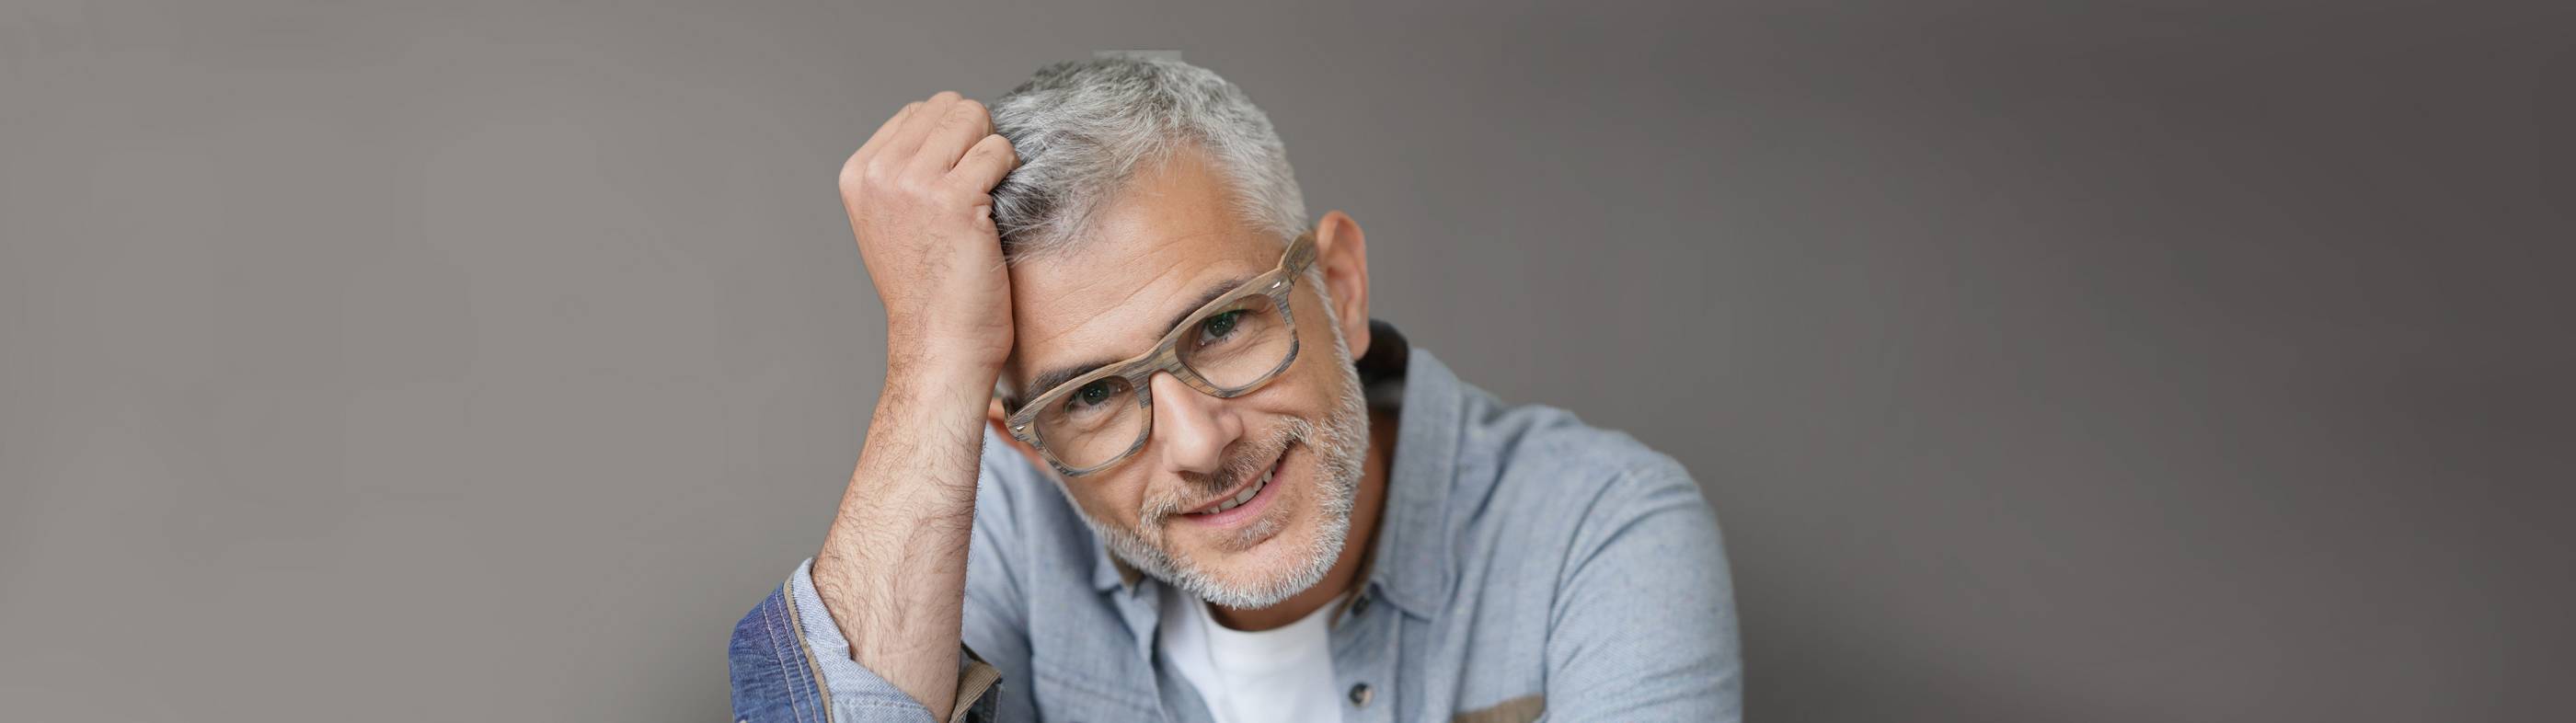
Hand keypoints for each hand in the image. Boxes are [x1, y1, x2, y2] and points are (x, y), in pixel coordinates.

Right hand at [839, 92, 1019, 370]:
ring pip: (974, 118)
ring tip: (985, 199)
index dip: (951, 138)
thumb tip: (951, 126)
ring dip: (993, 153)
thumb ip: (905, 172)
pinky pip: (998, 149)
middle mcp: (878, 173)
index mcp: (858, 174)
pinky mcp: (952, 198)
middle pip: (948, 106)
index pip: (919, 111)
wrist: (939, 343)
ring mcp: (912, 183)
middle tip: (978, 188)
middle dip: (975, 137)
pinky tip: (997, 209)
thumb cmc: (929, 289)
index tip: (956, 182)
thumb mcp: (892, 221)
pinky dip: (1009, 171)